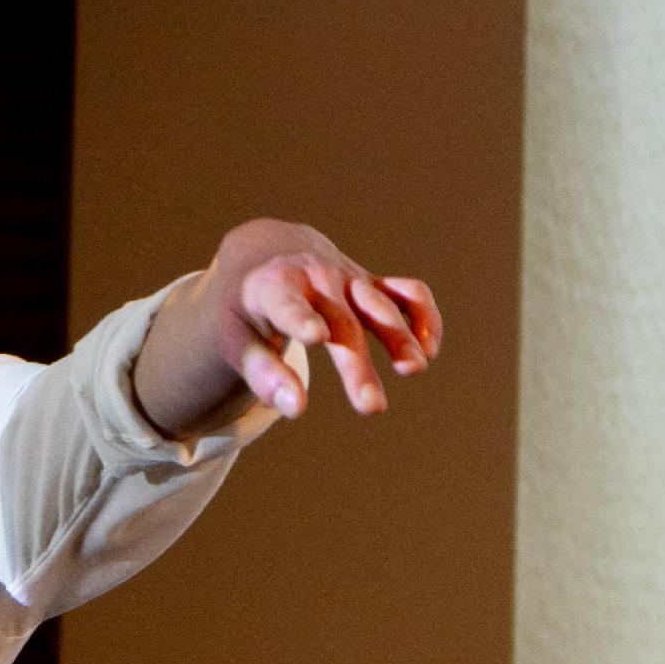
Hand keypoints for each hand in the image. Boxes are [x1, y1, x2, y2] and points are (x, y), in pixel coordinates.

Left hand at [207, 218, 439, 420]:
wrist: (266, 255)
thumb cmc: (246, 308)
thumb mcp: (235, 338)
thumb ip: (261, 373)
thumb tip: (296, 408)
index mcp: (273, 286)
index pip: (287, 303)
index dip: (301, 318)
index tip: (316, 336)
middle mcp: (316, 277)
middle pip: (340, 323)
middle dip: (357, 364)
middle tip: (371, 407)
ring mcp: (349, 277)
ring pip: (379, 305)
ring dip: (399, 336)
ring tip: (414, 368)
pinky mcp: (372, 283)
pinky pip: (408, 293)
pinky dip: (424, 315)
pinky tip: (429, 348)